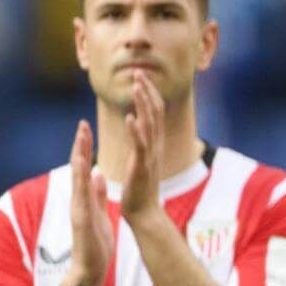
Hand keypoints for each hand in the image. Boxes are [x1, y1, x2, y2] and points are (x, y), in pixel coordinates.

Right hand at [68, 120, 114, 285]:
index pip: (83, 168)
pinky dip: (81, 181)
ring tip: (81, 137)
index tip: (87, 128)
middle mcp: (77, 199)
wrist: (90, 268)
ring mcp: (78, 209)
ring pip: (77, 179)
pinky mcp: (81, 219)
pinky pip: (81, 197)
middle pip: (77, 168)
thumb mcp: (98, 212)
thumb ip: (96, 194)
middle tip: (82, 123)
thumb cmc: (95, 242)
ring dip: (78, 158)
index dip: (84, 148)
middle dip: (79, 146)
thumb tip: (96, 174)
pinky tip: (84, 167)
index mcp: (83, 197)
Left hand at [120, 71, 165, 223]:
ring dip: (143, 103)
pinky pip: (140, 145)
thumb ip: (143, 143)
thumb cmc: (140, 189)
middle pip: (155, 113)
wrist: (144, 212)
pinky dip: (136, 130)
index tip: (141, 78)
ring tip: (137, 86)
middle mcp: (155, 146)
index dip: (149, 94)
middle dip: (147, 91)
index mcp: (154, 144)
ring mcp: (150, 155)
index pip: (155, 113)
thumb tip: (140, 129)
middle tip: (140, 72)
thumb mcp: (143, 160)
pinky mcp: (141, 166)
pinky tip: (130, 118)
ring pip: (149, 124)